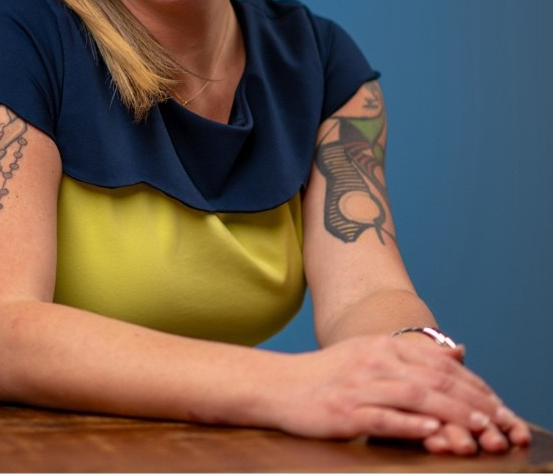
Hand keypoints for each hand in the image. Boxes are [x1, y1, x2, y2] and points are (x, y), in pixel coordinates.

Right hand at [266, 335, 528, 452]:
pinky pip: (384, 417)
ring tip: (478, 430)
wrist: (279, 385)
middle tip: (497, 421)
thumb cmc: (326, 374)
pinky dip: (411, 425)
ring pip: (416, 398)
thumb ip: (413, 355)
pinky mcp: (346, 412)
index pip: (437, 362)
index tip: (496, 403)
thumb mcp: (369, 353)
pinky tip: (432, 433)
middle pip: (433, 379)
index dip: (471, 382)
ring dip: (452, 415)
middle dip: (471, 401)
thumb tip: (458, 353)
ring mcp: (360, 386)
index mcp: (381, 345)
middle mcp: (373, 360)